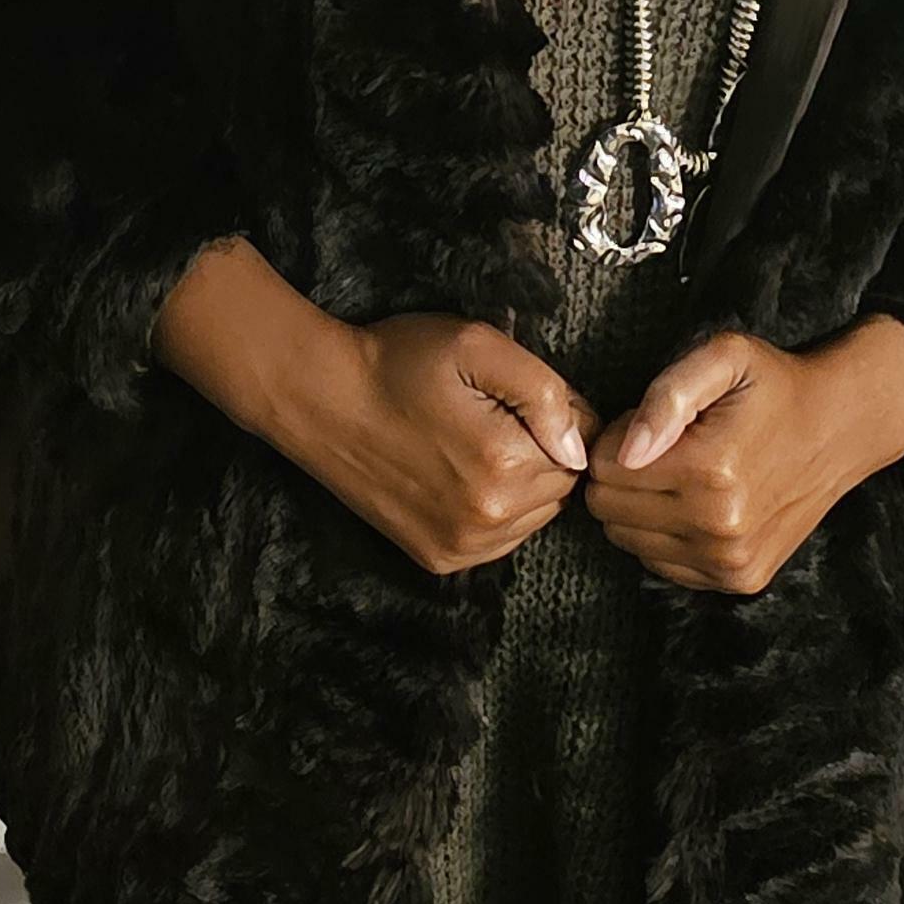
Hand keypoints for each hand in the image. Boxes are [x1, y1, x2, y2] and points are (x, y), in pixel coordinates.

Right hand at [293, 310, 604, 576]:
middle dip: (541, 450)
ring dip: (520, 481)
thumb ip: (544, 391)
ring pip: (533, 516)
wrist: (322, 399)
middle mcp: (489, 520)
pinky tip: (459, 471)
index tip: (518, 395)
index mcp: (505, 465)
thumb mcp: (478, 345)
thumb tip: (580, 446)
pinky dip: (493, 507)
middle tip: (492, 412)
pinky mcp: (439, 558)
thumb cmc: (399, 362)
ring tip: (472, 439)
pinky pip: (499, 538)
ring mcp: (462, 547)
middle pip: (560, 487)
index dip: (558, 415)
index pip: (580, 449)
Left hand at [583, 316, 903, 594]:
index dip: (619, 436)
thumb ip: (667, 397)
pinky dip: (666, 534)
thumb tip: (626, 452)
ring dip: (642, 506)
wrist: (839, 427)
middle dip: (625, 473)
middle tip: (667, 446)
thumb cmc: (775, 386)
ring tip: (684, 472)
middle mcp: (719, 527)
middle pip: (609, 510)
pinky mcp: (739, 580)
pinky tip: (697, 502)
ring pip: (628, 540)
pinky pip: (661, 564)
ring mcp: (730, 561)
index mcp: (711, 469)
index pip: (606, 467)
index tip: (655, 423)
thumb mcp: (724, 357)